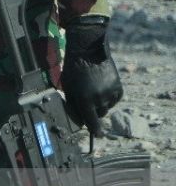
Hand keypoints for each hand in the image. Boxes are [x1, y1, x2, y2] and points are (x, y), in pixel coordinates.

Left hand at [60, 19, 122, 136]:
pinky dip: (110, 97)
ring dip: (101, 103)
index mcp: (84, 99)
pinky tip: (102, 88)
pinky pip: (115, 99)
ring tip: (93, 89)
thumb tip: (79, 115)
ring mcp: (110, 92)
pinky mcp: (118, 87)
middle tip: (87, 100)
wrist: (88, 50)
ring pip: (107, 107)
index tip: (96, 135)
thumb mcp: (68, 86)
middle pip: (98, 114)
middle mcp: (99, 98)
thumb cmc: (73, 68)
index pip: (91, 121)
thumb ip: (73, 102)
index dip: (94, 130)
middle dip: (93, 111)